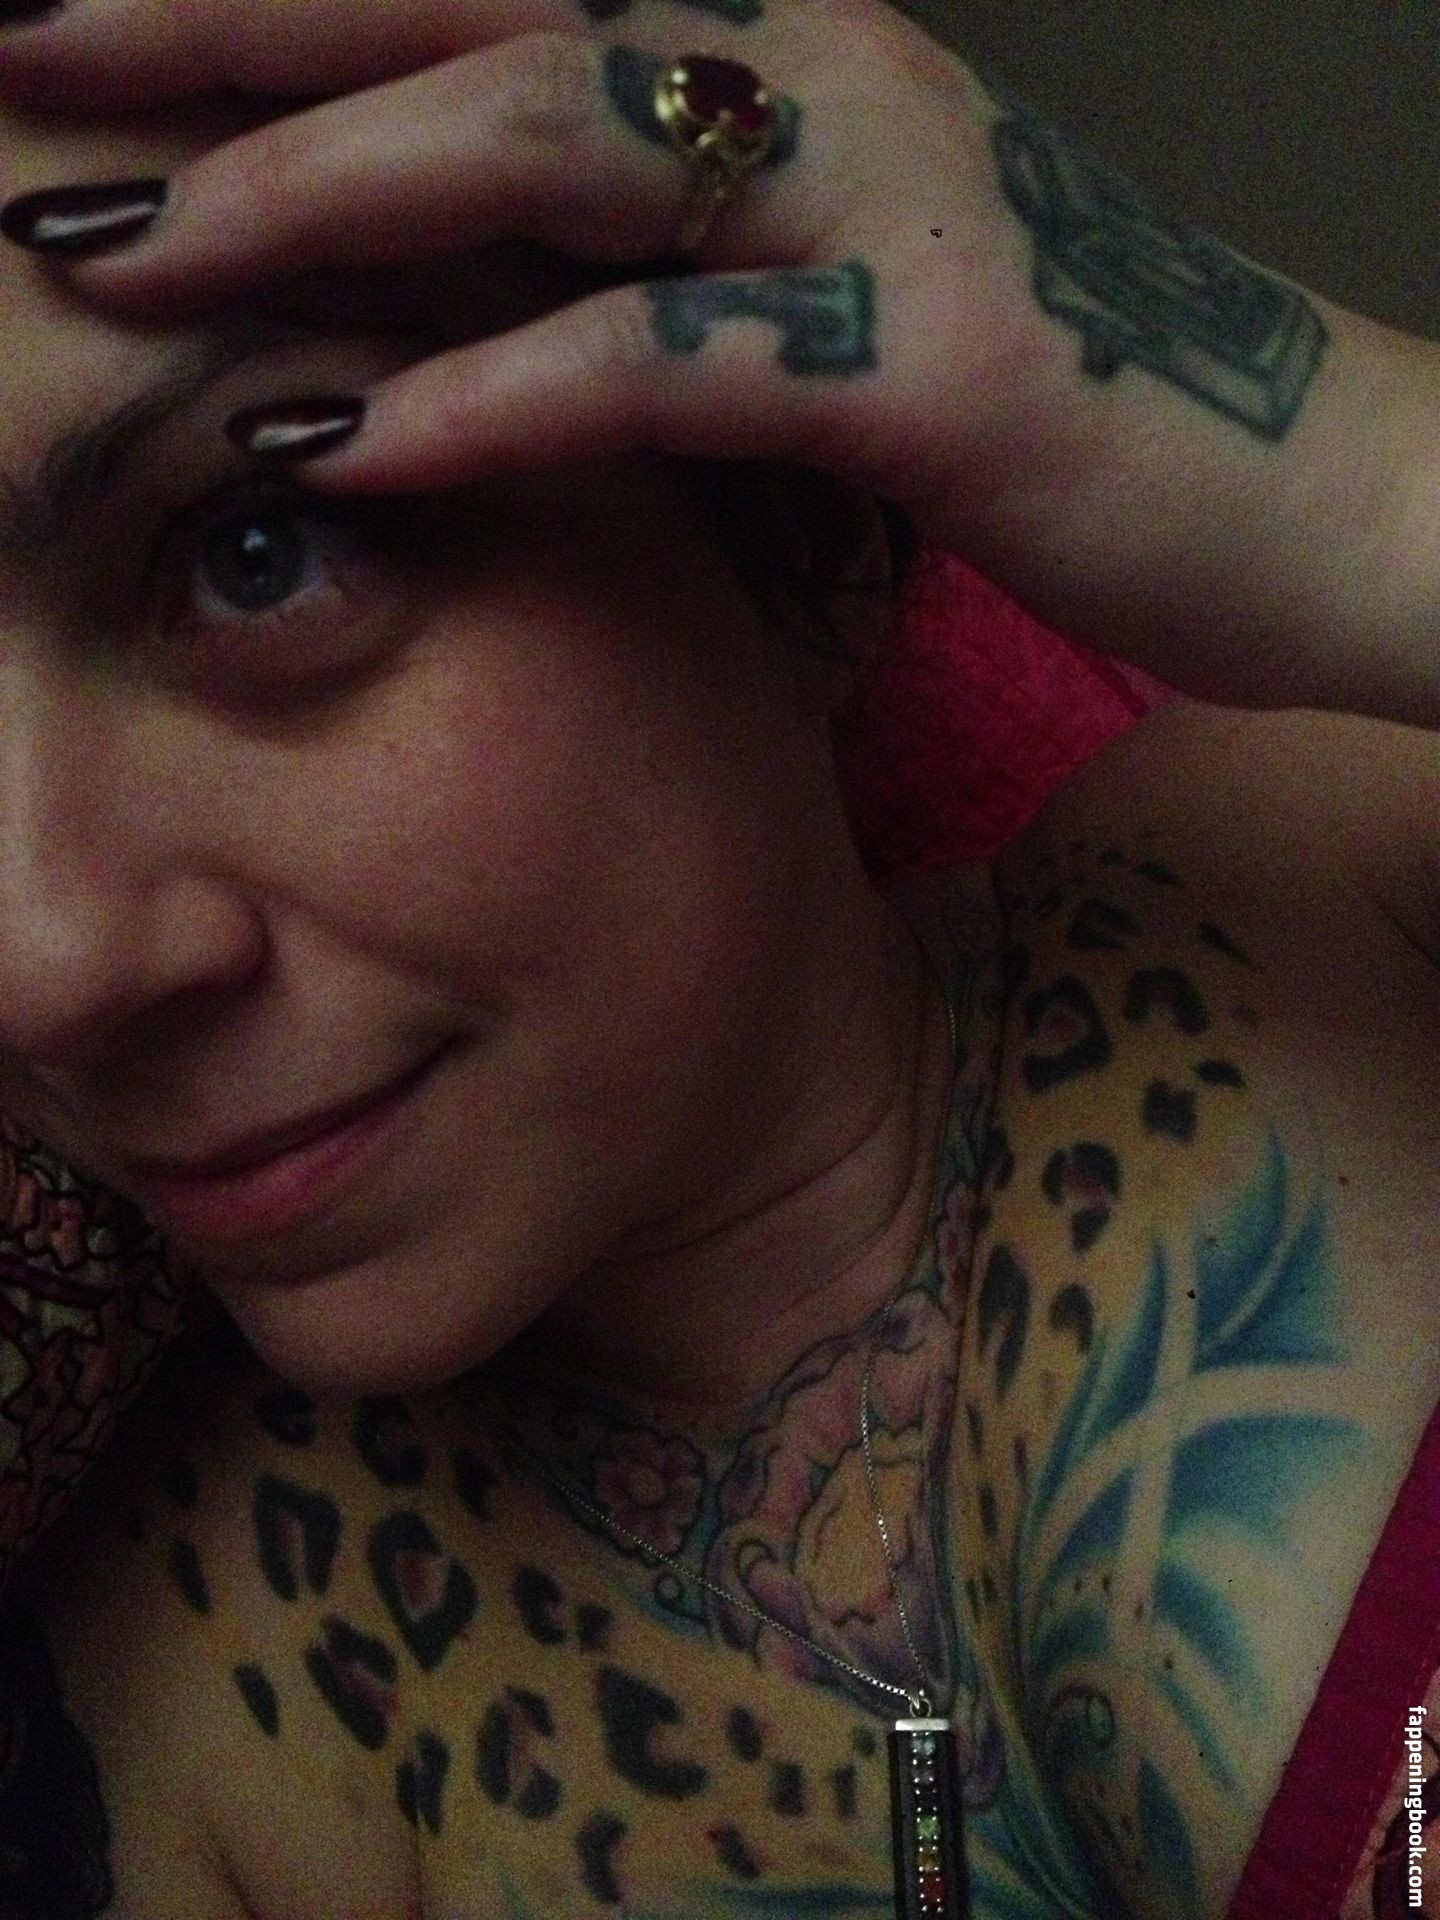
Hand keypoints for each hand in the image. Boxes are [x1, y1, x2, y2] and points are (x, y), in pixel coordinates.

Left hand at [0, 0, 1024, 549]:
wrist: (1318, 494)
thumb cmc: (1072, 411)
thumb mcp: (846, 305)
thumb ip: (683, 271)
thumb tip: (503, 310)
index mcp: (789, 58)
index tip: (98, 29)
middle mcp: (821, 77)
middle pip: (475, 18)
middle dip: (231, 33)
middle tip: (28, 63)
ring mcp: (880, 201)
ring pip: (554, 151)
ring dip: (325, 191)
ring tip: (132, 252)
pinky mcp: (927, 358)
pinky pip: (672, 361)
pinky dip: (504, 396)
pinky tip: (351, 442)